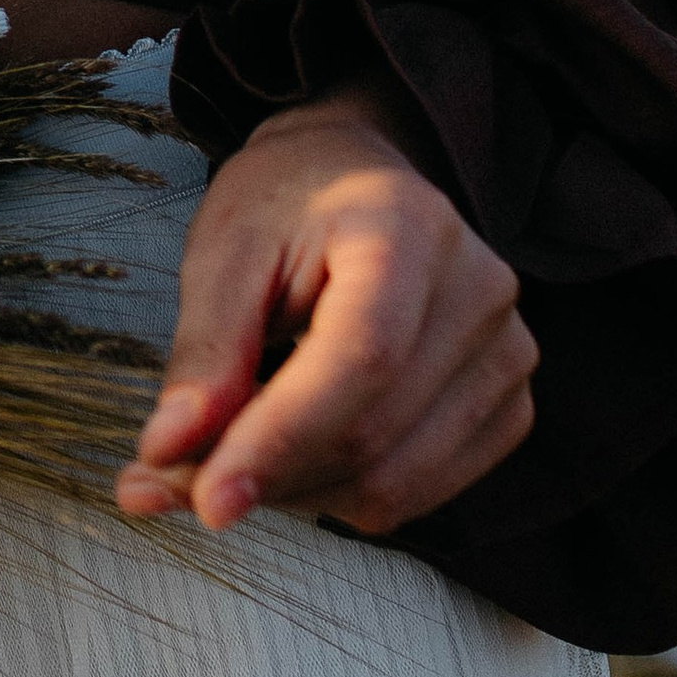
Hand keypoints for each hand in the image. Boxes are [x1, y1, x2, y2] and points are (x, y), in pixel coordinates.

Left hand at [116, 93, 536, 537]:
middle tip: (171, 478)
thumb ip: (204, 352)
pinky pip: (416, 494)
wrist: (357, 177)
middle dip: (264, 474)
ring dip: (294, 493)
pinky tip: (294, 450)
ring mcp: (507, 354)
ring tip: (229, 453)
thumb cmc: (287, 203)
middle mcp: (479, 293)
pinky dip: (339, 494)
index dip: (280, 439)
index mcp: (407, 229)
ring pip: (392, 483)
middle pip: (373, 435)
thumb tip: (168, 453)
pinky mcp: (508, 405)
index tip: (206, 499)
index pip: (362, 359)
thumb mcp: (224, 249)